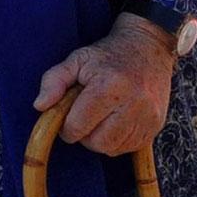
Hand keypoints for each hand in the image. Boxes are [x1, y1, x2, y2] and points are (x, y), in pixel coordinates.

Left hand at [31, 13, 176, 155]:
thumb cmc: (108, 55)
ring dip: (100, 139)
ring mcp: (148, 116)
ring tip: (101, 118)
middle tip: (84, 117)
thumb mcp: (76, 60)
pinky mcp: (157, 125)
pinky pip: (129, 147)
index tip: (68, 115)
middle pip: (97, 142)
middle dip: (84, 135)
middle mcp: (133, 104)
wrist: (148, 48)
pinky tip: (116, 122)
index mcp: (109, 86)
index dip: (66, 126)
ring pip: (113, 149)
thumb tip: (39, 106)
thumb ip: (54, 81)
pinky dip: (118, 141)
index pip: (78, 126)